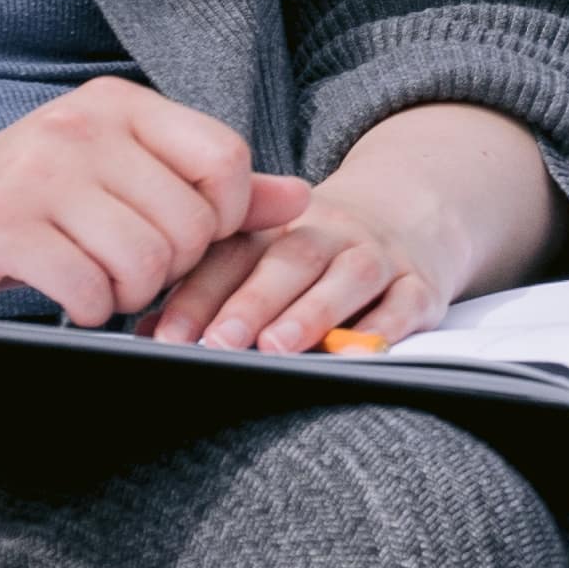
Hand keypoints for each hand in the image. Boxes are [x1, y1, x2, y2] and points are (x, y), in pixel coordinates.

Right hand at [0, 78, 287, 324]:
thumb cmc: (18, 212)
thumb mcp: (115, 180)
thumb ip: (206, 187)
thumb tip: (299, 196)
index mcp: (117, 102)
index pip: (226, 158)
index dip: (223, 218)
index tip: (185, 240)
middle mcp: (81, 121)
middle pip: (192, 221)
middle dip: (170, 269)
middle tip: (124, 270)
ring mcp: (38, 168)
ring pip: (147, 260)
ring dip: (125, 293)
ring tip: (89, 278)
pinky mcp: (2, 222)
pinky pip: (89, 288)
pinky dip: (83, 308)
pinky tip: (59, 294)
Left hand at [142, 175, 456, 351]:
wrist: (412, 215)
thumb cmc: (314, 256)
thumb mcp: (262, 257)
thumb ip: (209, 291)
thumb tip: (147, 338)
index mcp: (275, 226)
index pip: (231, 254)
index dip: (197, 295)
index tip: (167, 337)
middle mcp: (327, 233)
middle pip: (289, 260)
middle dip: (251, 303)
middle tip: (219, 343)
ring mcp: (377, 255)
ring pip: (349, 277)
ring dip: (312, 312)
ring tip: (277, 348)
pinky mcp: (422, 283)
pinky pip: (407, 302)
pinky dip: (386, 327)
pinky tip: (361, 352)